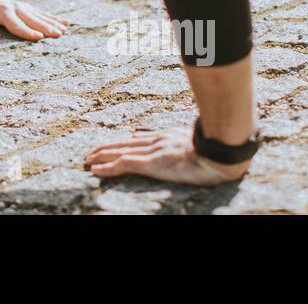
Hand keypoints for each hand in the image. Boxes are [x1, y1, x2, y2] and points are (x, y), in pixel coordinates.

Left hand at [0, 0, 72, 44]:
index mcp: (2, 11)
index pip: (15, 23)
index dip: (26, 31)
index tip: (38, 38)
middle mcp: (15, 7)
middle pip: (32, 19)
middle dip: (45, 27)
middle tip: (57, 35)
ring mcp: (23, 7)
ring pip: (40, 15)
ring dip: (52, 23)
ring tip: (64, 31)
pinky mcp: (28, 8)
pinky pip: (43, 13)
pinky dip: (55, 18)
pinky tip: (66, 23)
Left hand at [83, 126, 253, 184]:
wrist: (219, 153)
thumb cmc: (214, 149)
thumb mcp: (196, 140)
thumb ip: (183, 140)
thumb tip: (179, 140)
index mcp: (166, 136)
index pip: (138, 138)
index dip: (122, 142)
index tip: (111, 144)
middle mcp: (156, 141)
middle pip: (124, 143)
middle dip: (106, 147)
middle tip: (90, 152)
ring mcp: (153, 151)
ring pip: (119, 152)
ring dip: (101, 156)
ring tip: (87, 160)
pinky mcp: (152, 163)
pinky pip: (124, 164)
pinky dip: (108, 167)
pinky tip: (96, 170)